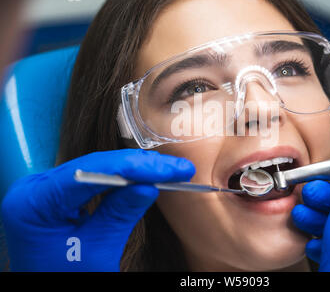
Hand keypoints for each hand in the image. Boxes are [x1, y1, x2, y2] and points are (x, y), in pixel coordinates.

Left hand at [1, 149, 194, 270]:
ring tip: (169, 170)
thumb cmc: (64, 281)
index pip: (90, 172)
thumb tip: (148, 185)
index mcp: (33, 202)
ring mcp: (45, 189)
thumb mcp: (95, 252)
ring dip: (135, 170)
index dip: (134, 167)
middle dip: (140, 167)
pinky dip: (122, 179)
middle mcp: (34, 188)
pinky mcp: (57, 195)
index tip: (169, 169)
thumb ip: (119, 215)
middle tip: (178, 169)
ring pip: (98, 169)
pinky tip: (145, 176)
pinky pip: (93, 179)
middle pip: (95, 166)